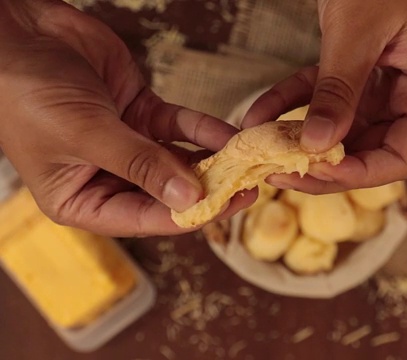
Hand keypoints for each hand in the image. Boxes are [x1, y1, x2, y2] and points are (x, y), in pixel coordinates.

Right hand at [0, 1, 254, 236]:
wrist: (20, 31)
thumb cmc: (28, 90)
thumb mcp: (85, 134)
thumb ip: (140, 165)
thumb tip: (189, 198)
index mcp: (81, 200)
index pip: (143, 219)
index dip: (186, 215)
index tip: (227, 207)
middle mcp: (106, 177)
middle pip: (166, 193)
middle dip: (207, 190)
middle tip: (248, 187)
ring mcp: (127, 145)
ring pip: (178, 161)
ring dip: (212, 161)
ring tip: (248, 162)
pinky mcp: (140, 113)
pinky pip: (179, 127)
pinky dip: (203, 130)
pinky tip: (230, 135)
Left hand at [242, 0, 406, 192]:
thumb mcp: (359, 29)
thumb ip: (339, 88)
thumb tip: (315, 144)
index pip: (404, 155)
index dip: (361, 174)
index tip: (315, 174)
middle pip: (371, 149)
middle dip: (322, 163)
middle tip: (276, 168)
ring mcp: (386, 84)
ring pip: (342, 129)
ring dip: (300, 137)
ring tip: (260, 145)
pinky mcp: (358, 71)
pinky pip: (323, 97)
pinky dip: (291, 105)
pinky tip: (258, 113)